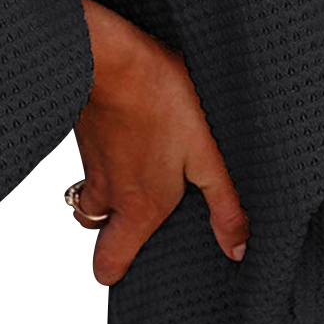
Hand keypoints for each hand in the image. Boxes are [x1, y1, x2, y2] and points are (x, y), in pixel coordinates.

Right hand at [70, 0, 249, 284]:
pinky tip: (133, 123)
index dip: (115, 269)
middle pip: (94, 224)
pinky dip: (106, 148)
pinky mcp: (84, 126)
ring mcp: (91, 156)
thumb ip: (225, 204)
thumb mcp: (208, 156)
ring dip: (109, 183)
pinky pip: (91, 150)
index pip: (107, 264)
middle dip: (112, 225)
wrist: (109, 53)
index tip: (130, 265)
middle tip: (138, 211)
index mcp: (137, 206)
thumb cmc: (159, 100)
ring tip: (140, 162)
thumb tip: (238, 248)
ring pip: (90, 185)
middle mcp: (107, 187)